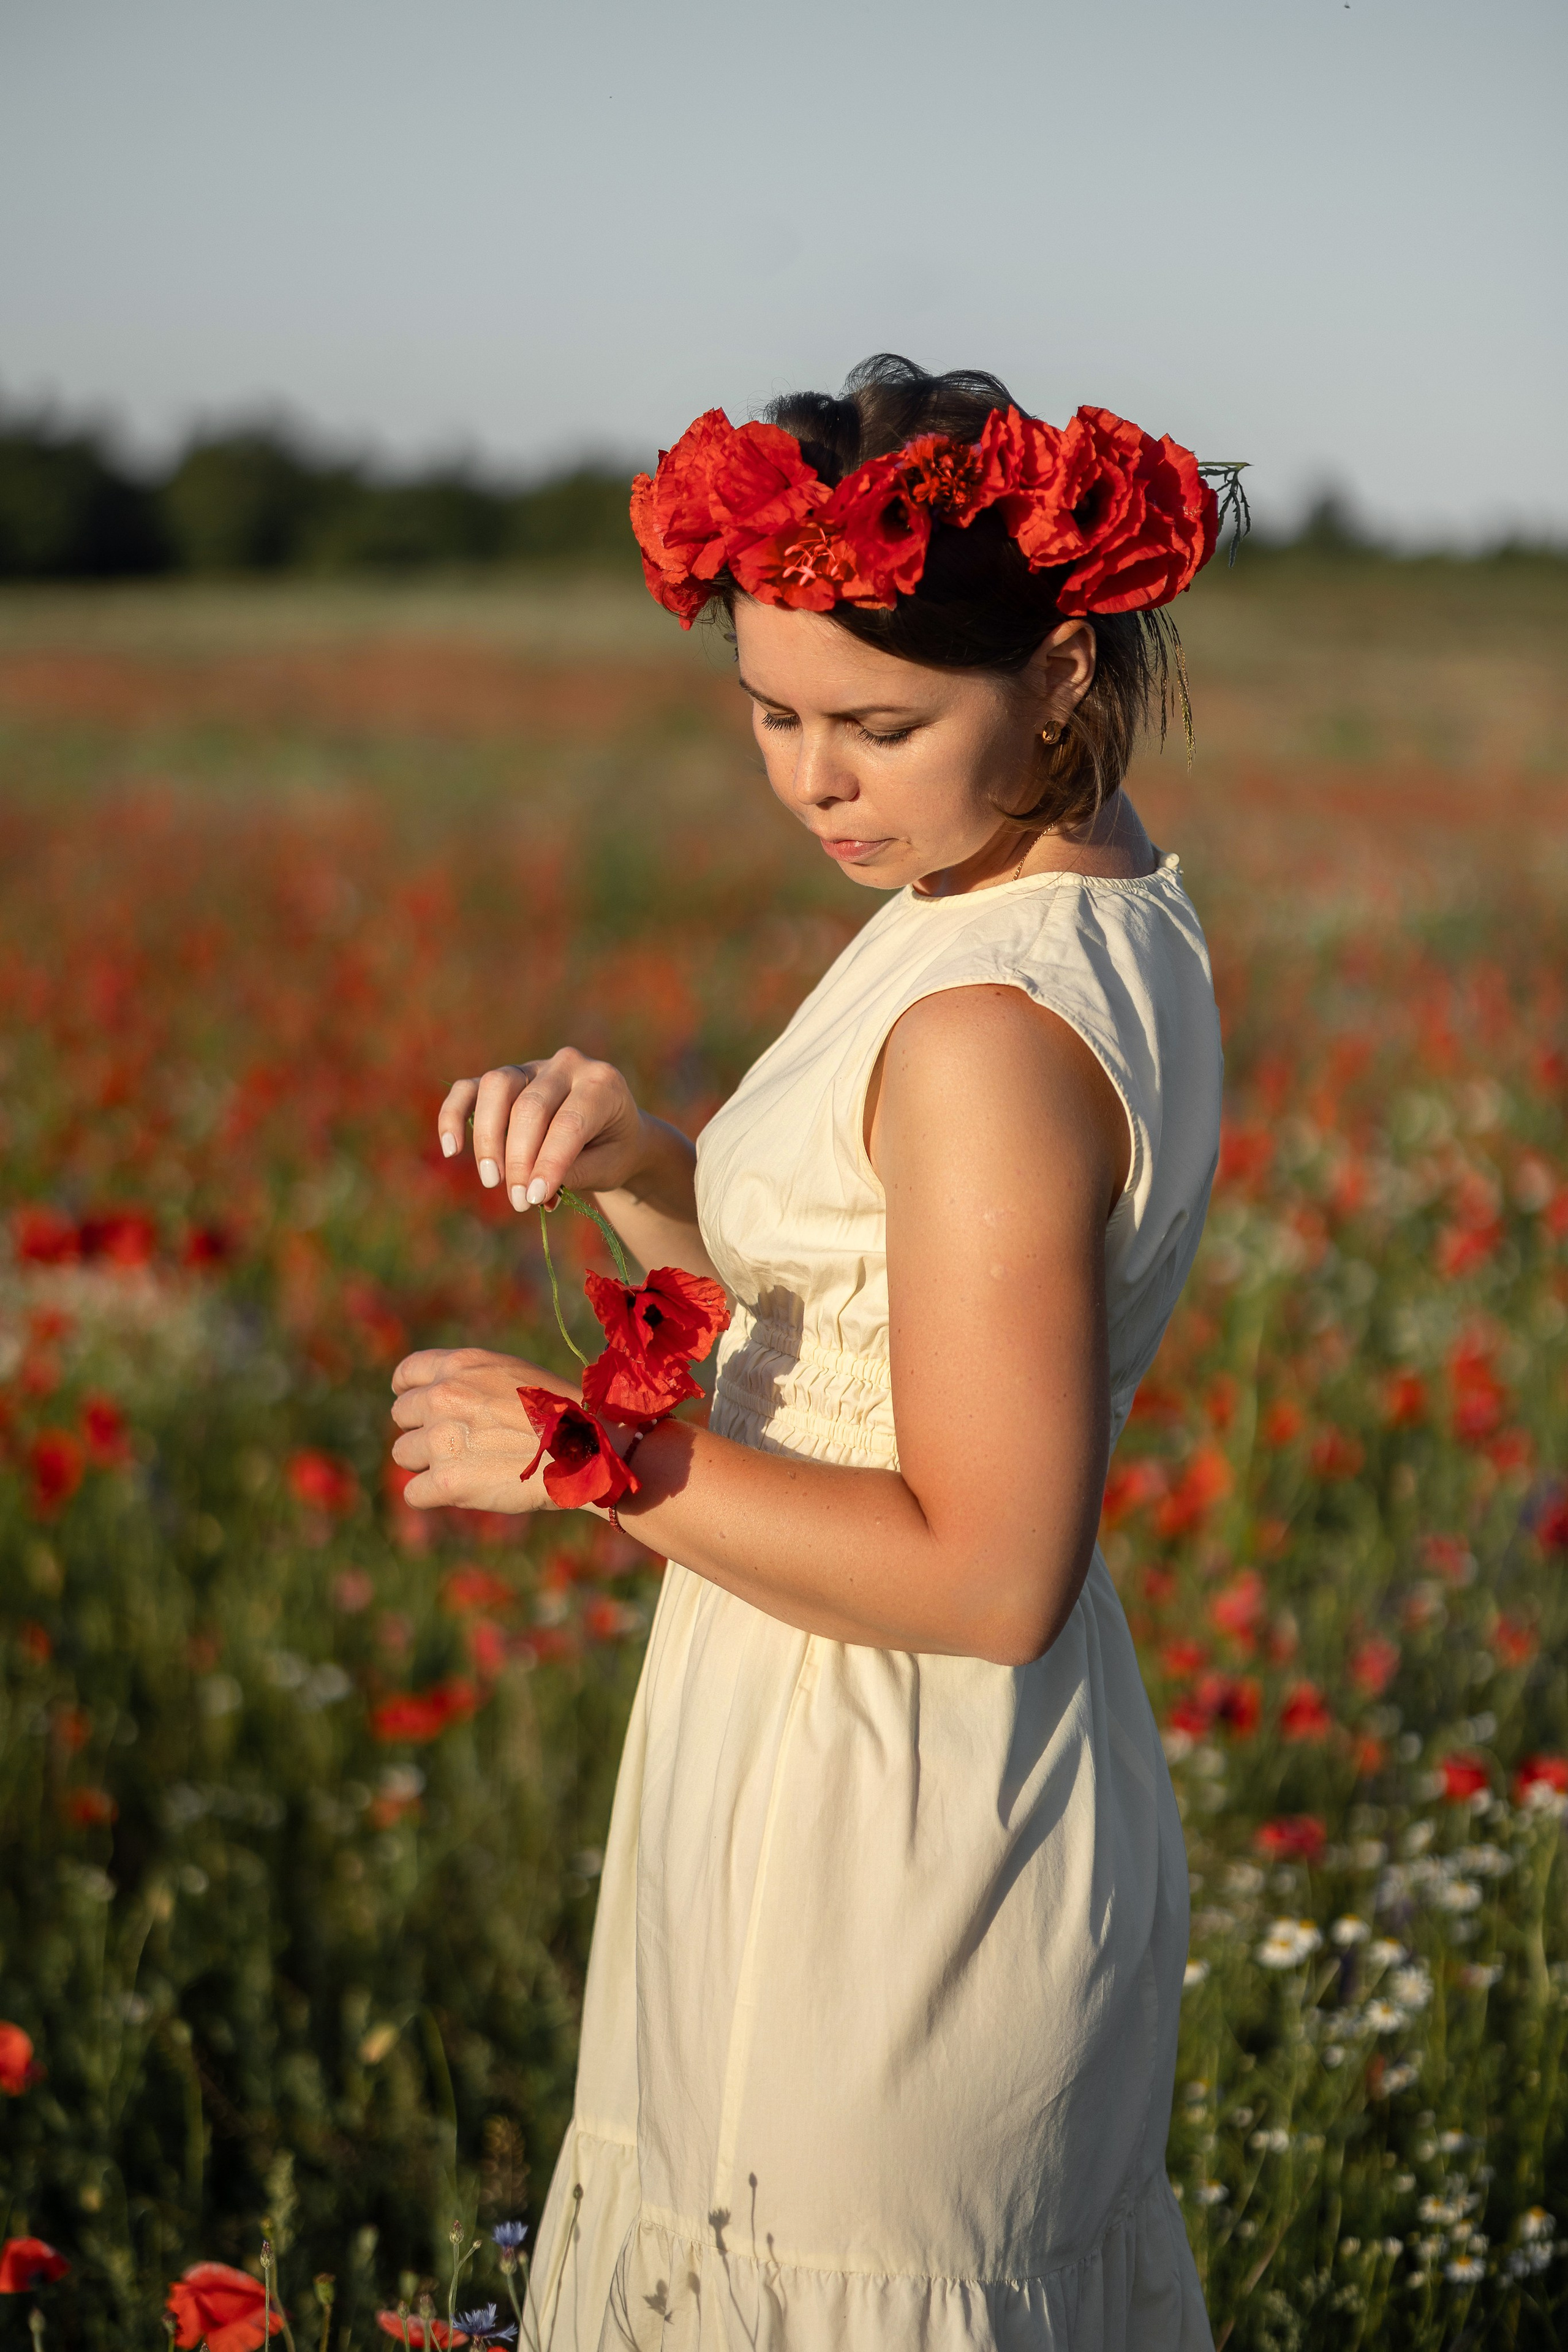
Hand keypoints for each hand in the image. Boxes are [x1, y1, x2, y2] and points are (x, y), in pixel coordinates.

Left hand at [389, 1347, 578, 1512]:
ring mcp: (442, 1440)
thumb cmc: (556, 1412)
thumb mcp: (509, 1373)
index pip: (405, 1375)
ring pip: (403, 1454)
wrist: (584, 1449)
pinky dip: (432, 1495)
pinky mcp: (447, 1482)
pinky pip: (413, 1493)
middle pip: (401, 1415)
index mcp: (459, 1366)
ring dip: (427, 1463)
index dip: (409, 1393)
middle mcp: (444, 1397)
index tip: (420, 1410)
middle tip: (456, 1443)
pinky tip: (461, 1490)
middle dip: (423, 1430)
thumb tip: (435, 1398)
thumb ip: (467, 1380)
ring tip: (466, 1466)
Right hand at [439, 1050, 648, 1210]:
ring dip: (488, 1138)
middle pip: (530, 1107)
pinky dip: (453, 1114)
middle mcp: (567, 1065)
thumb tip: (533, 1188)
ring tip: (492, 1180)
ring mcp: (532, 1067)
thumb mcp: (608, 1166)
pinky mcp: (504, 1078)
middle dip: (519, 1160)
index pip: (568, 1122)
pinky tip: (452, 1148)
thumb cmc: (611, 1150)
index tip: (535, 1199)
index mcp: (602, 1083)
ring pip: (497, 1088)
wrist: (614, 1131)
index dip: (548, 1163)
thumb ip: (574, 1172)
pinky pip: (469, 1088)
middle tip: (519, 1201)